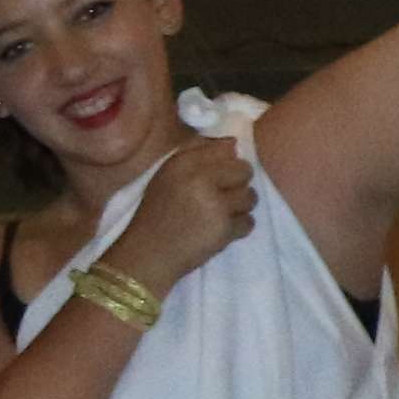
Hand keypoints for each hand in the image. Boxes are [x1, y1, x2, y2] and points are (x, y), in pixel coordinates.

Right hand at [99, 132, 258, 294]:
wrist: (148, 255)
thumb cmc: (156, 214)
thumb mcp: (166, 178)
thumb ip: (196, 155)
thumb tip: (232, 144)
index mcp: (182, 163)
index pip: (224, 149)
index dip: (226, 162)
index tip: (217, 176)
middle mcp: (199, 179)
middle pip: (244, 170)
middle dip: (238, 183)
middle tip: (221, 196)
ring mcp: (215, 204)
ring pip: (250, 197)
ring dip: (240, 207)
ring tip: (220, 215)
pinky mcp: (225, 228)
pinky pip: (249, 222)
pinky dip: (238, 228)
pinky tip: (220, 230)